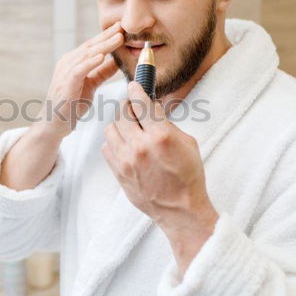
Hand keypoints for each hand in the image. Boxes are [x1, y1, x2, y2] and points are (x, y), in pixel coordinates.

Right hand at [34, 22, 123, 140]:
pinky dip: (90, 62)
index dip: (107, 36)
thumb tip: (118, 61)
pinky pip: (79, 70)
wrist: (53, 123)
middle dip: (107, 36)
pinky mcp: (66, 84)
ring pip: (86, 55)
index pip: (92, 45)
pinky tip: (102, 56)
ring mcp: (65, 73)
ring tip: (118, 38)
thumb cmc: (70, 104)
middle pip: (90, 46)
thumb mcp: (91, 84)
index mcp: (73, 62)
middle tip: (122, 26)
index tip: (122, 27)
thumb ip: (103, 72)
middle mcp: (68, 63)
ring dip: (104, 45)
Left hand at [102, 80, 218, 276]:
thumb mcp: (187, 143)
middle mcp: (140, 146)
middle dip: (129, 106)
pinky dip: (114, 142)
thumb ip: (167, 123)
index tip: (134, 84)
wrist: (179, 210)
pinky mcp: (118, 172)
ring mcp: (126, 160)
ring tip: (131, 128)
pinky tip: (126, 145)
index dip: (136, 89)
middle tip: (135, 108)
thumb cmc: (188, 176)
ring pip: (111, 128)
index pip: (142, 103)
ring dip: (120, 124)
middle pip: (123, 113)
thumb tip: (152, 107)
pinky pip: (107, 147)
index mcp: (161, 136)